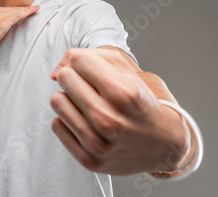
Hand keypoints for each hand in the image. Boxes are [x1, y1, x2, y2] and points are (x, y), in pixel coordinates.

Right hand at [0, 4, 38, 58]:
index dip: (16, 8)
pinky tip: (33, 11)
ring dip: (28, 10)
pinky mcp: (3, 23)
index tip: (25, 8)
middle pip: (13, 9)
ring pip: (16, 11)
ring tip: (36, 9)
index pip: (6, 8)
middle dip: (24, 8)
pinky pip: (18, 16)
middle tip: (35, 7)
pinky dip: (27, 12)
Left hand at [49, 48, 187, 174]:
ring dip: (69, 98)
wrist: (162, 145)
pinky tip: (86, 123)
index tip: (90, 69)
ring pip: (57, 100)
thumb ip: (89, 57)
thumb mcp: (126, 71)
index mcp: (123, 93)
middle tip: (89, 87)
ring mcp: (98, 143)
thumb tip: (54, 71)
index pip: (77, 60)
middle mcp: (109, 119)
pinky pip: (57, 125)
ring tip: (87, 105)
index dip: (81, 60)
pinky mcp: (89, 159)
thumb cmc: (140, 102)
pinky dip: (68, 121)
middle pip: (64, 77)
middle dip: (74, 77)